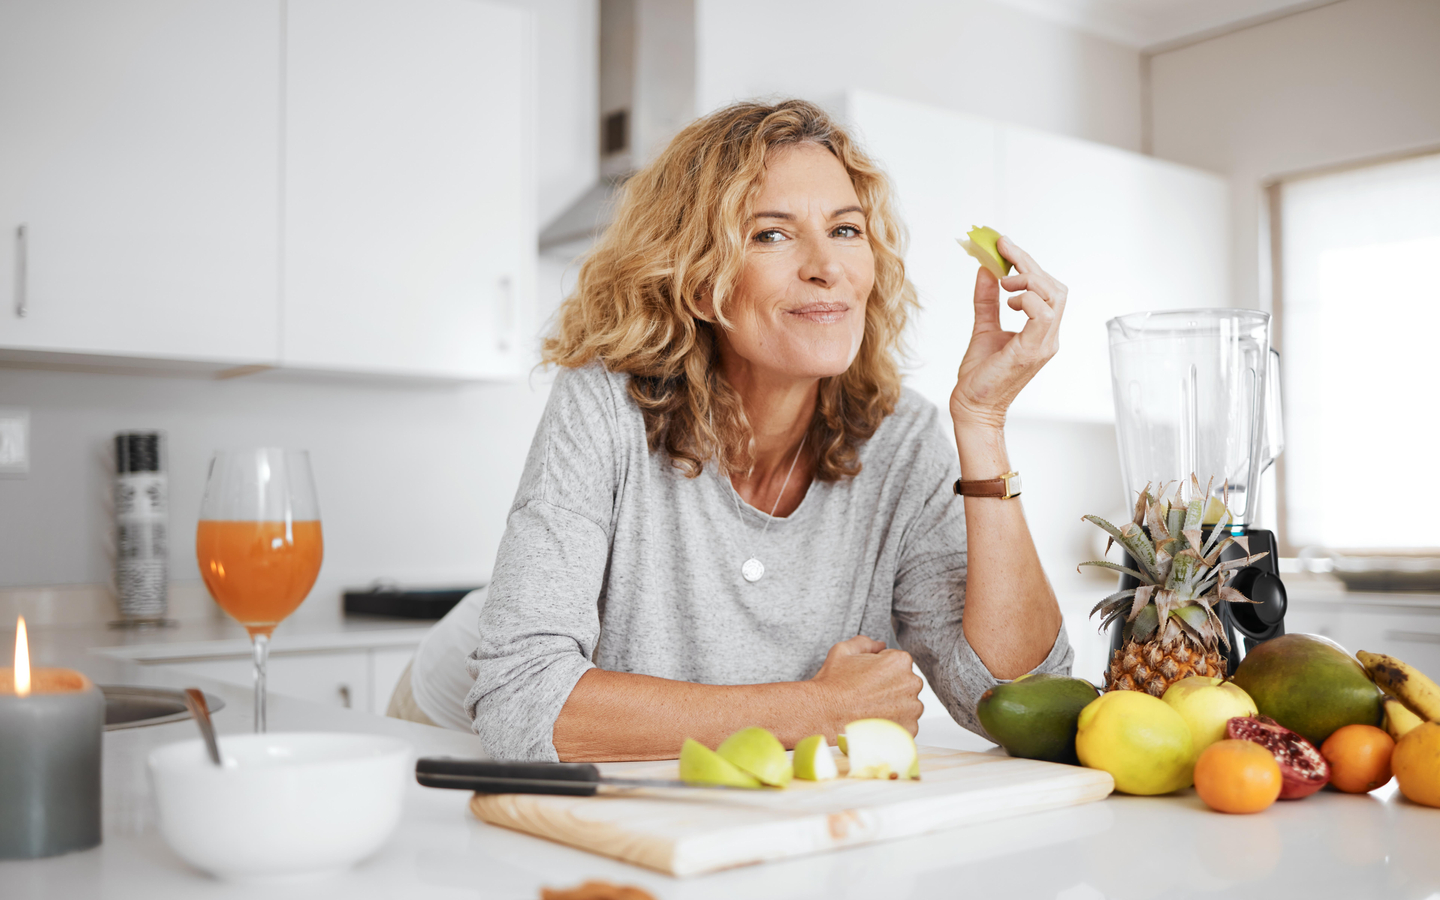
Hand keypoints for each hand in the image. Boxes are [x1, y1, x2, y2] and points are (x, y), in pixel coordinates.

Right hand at [809, 635, 924, 735]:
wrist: (823, 715)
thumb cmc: (832, 685)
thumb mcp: (843, 651)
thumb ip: (866, 642)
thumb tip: (879, 644)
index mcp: (900, 661)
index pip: (897, 662)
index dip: (880, 670)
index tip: (868, 679)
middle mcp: (911, 684)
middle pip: (905, 683)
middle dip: (890, 687)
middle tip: (867, 694)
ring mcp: (912, 709)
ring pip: (907, 705)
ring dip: (893, 707)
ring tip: (869, 709)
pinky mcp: (909, 730)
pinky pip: (905, 724)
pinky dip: (892, 724)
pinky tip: (874, 721)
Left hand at [950, 237, 1066, 430]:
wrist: (972, 407)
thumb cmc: (980, 376)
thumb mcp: (983, 327)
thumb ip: (987, 300)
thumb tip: (985, 270)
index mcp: (1041, 331)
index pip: (1048, 289)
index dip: (1028, 264)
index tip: (1005, 245)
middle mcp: (1048, 337)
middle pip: (1055, 287)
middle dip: (1029, 264)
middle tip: (1003, 250)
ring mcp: (1044, 344)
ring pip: (1053, 296)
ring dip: (1028, 280)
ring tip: (1004, 283)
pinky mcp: (1032, 351)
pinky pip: (1042, 315)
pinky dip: (1026, 299)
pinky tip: (1008, 301)